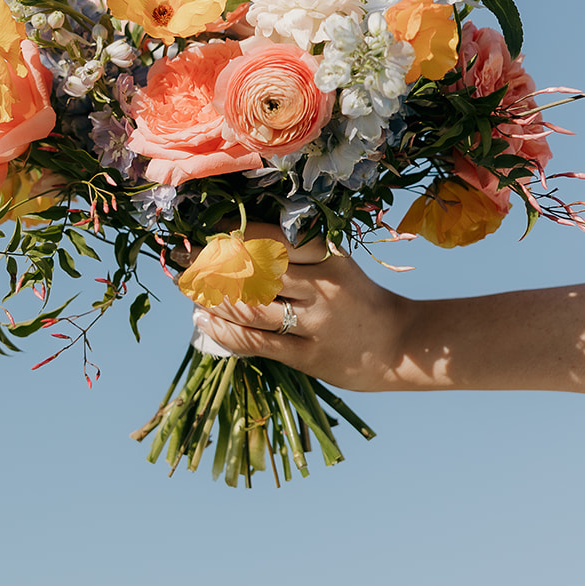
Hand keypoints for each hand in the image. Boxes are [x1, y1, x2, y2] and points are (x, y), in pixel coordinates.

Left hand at [190, 221, 414, 393]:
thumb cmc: (358, 299)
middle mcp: (321, 284)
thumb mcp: (335, 264)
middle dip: (210, 263)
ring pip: (249, 306)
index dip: (228, 233)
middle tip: (182, 259)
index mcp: (327, 254)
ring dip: (210, 297)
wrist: (402, 345)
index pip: (267, 236)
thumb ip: (294, 255)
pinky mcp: (308, 356)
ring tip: (188, 290)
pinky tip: (204, 321)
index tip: (201, 229)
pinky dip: (224, 331)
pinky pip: (257, 342)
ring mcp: (315, 322)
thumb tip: (232, 244)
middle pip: (253, 269)